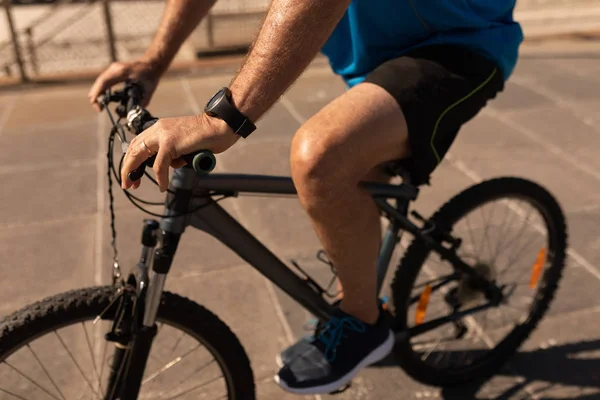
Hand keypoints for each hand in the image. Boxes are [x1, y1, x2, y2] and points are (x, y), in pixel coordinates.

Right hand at [88, 59, 162, 111]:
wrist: (152, 63)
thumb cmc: (151, 75)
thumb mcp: (149, 89)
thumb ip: (142, 101)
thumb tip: (135, 113)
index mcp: (122, 72)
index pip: (104, 82)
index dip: (98, 93)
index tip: (97, 105)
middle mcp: (115, 68)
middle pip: (100, 82)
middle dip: (96, 96)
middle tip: (98, 109)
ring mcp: (113, 69)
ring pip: (100, 81)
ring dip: (98, 93)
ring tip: (99, 106)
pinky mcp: (114, 71)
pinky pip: (104, 81)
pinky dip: (102, 90)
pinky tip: (103, 99)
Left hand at [121, 114, 238, 191]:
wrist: (221, 126)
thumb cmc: (208, 136)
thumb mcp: (183, 142)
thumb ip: (172, 150)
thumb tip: (167, 165)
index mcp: (161, 127)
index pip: (138, 143)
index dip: (131, 160)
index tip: (131, 174)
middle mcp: (159, 129)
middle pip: (134, 149)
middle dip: (126, 168)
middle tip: (126, 183)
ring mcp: (163, 135)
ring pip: (140, 156)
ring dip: (134, 173)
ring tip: (134, 185)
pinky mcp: (170, 143)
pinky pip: (160, 165)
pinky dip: (160, 177)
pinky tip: (162, 186)